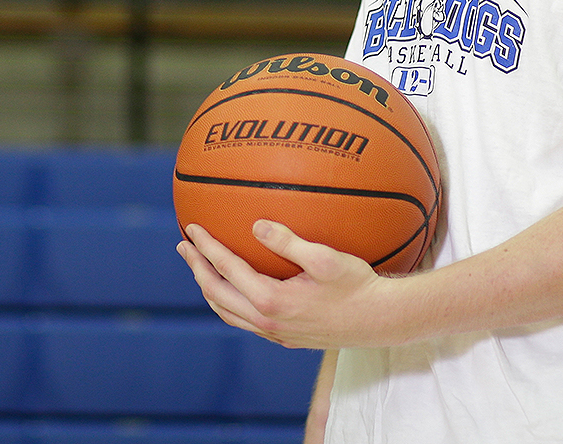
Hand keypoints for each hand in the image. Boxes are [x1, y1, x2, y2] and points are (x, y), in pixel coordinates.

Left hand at [177, 220, 410, 349]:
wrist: (379, 321)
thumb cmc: (357, 286)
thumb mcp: (326, 259)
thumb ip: (288, 241)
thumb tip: (256, 225)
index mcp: (272, 299)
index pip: (226, 269)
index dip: (206, 247)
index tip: (192, 229)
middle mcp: (267, 320)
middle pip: (217, 293)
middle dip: (197, 268)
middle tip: (184, 247)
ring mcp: (274, 332)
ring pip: (227, 312)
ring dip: (209, 288)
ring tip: (201, 269)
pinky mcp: (285, 338)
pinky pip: (243, 321)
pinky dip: (228, 303)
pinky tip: (235, 290)